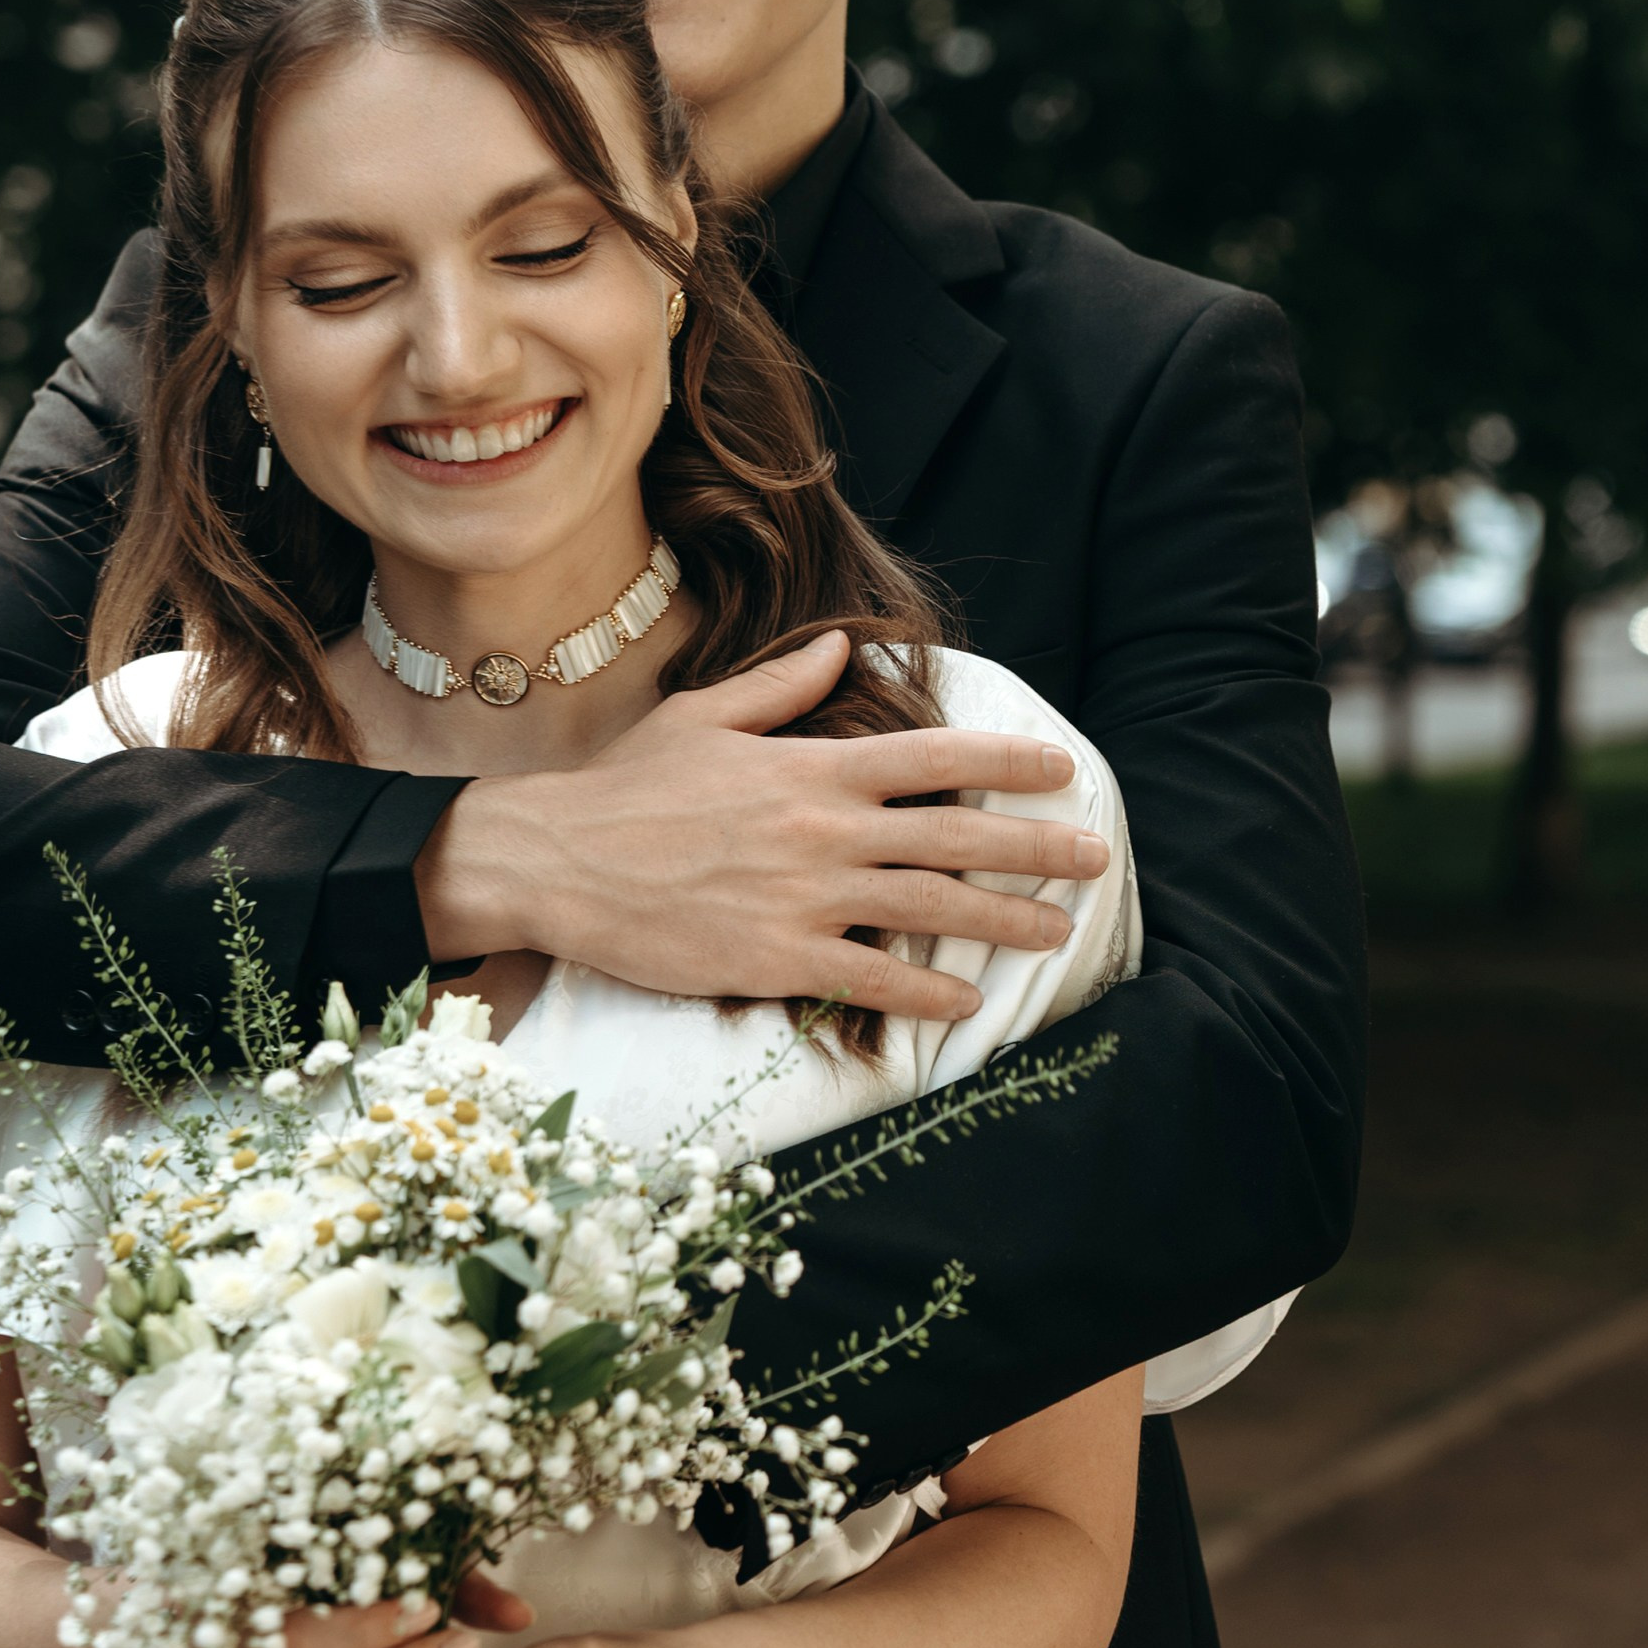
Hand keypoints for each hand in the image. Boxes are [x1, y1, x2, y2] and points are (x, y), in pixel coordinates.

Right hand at [415, 630, 1106, 1021]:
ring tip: (1057, 932)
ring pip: (932, 911)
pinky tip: (968, 1002)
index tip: (1062, 767)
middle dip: (1037, 849)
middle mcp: (825, 829)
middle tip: (1093, 857)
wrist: (554, 859)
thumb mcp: (706, 715)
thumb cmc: (627, 785)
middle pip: (958, 838)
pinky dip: (928, 993)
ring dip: (1006, 923)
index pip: (938, 757)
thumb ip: (784, 686)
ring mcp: (806, 898)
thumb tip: (843, 644)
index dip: (1010, 761)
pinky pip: (873, 978)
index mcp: (813, 765)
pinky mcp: (777, 959)